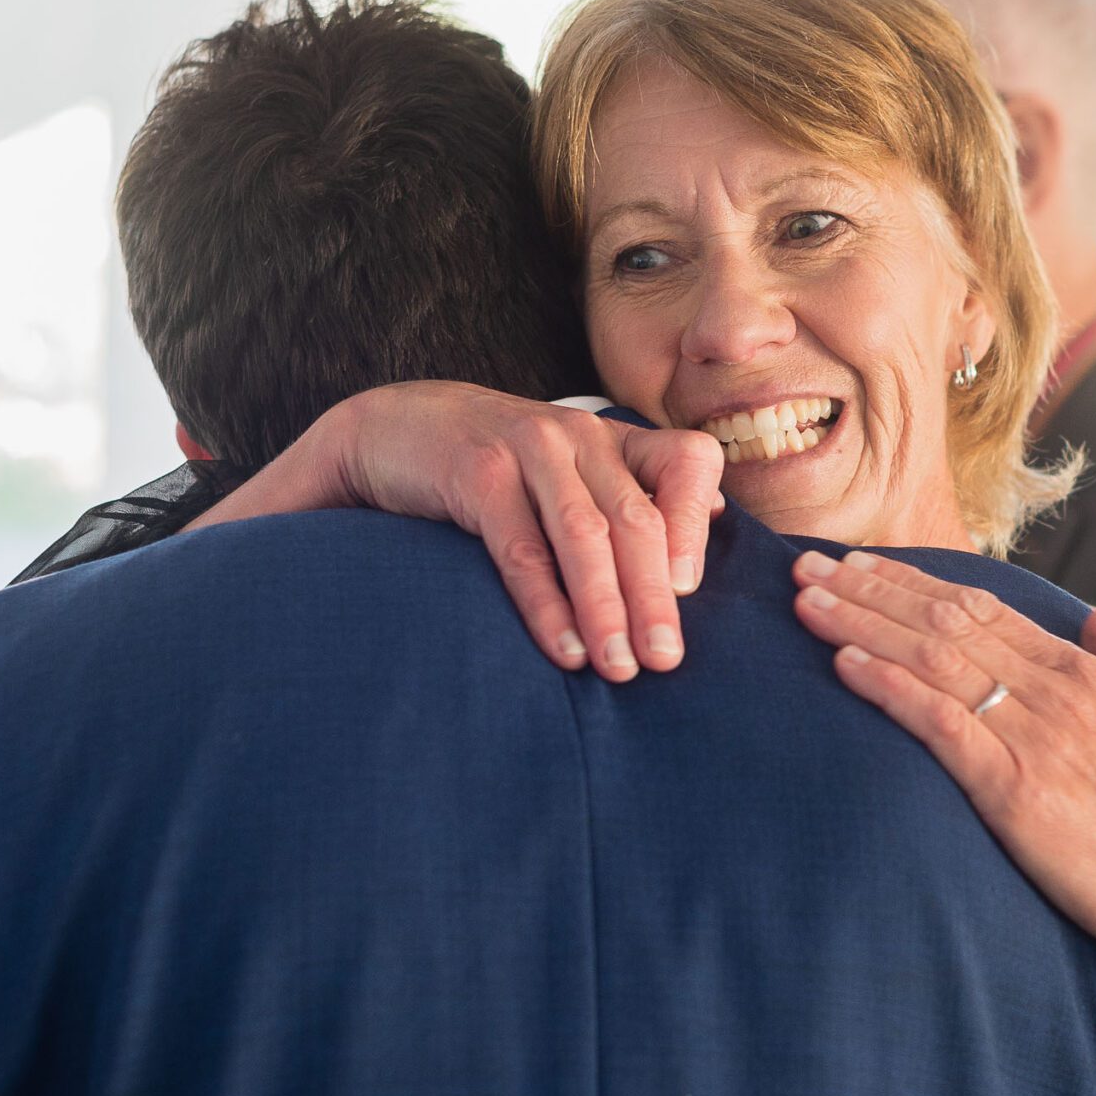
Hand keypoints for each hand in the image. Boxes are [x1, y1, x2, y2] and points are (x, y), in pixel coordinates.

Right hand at [193, 382, 724, 680]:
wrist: (390, 427)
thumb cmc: (490, 466)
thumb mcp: (564, 472)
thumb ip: (628, 496)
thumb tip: (705, 537)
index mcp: (610, 439)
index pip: (687, 463)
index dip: (696, 526)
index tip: (692, 593)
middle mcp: (579, 436)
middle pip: (637, 520)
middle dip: (654, 598)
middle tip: (665, 662)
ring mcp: (529, 449)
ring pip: (585, 536)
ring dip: (606, 609)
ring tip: (619, 669)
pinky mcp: (478, 472)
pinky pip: (522, 548)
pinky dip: (545, 604)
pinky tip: (562, 648)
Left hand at [788, 548, 1095, 957]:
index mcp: (1083, 672)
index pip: (982, 609)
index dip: (914, 583)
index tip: (864, 564)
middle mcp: (1050, 689)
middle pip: (942, 620)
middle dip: (869, 588)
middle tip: (808, 566)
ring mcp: (1028, 733)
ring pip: (929, 658)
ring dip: (861, 623)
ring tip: (807, 602)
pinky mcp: (1008, 785)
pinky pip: (936, 721)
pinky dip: (887, 686)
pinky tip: (843, 664)